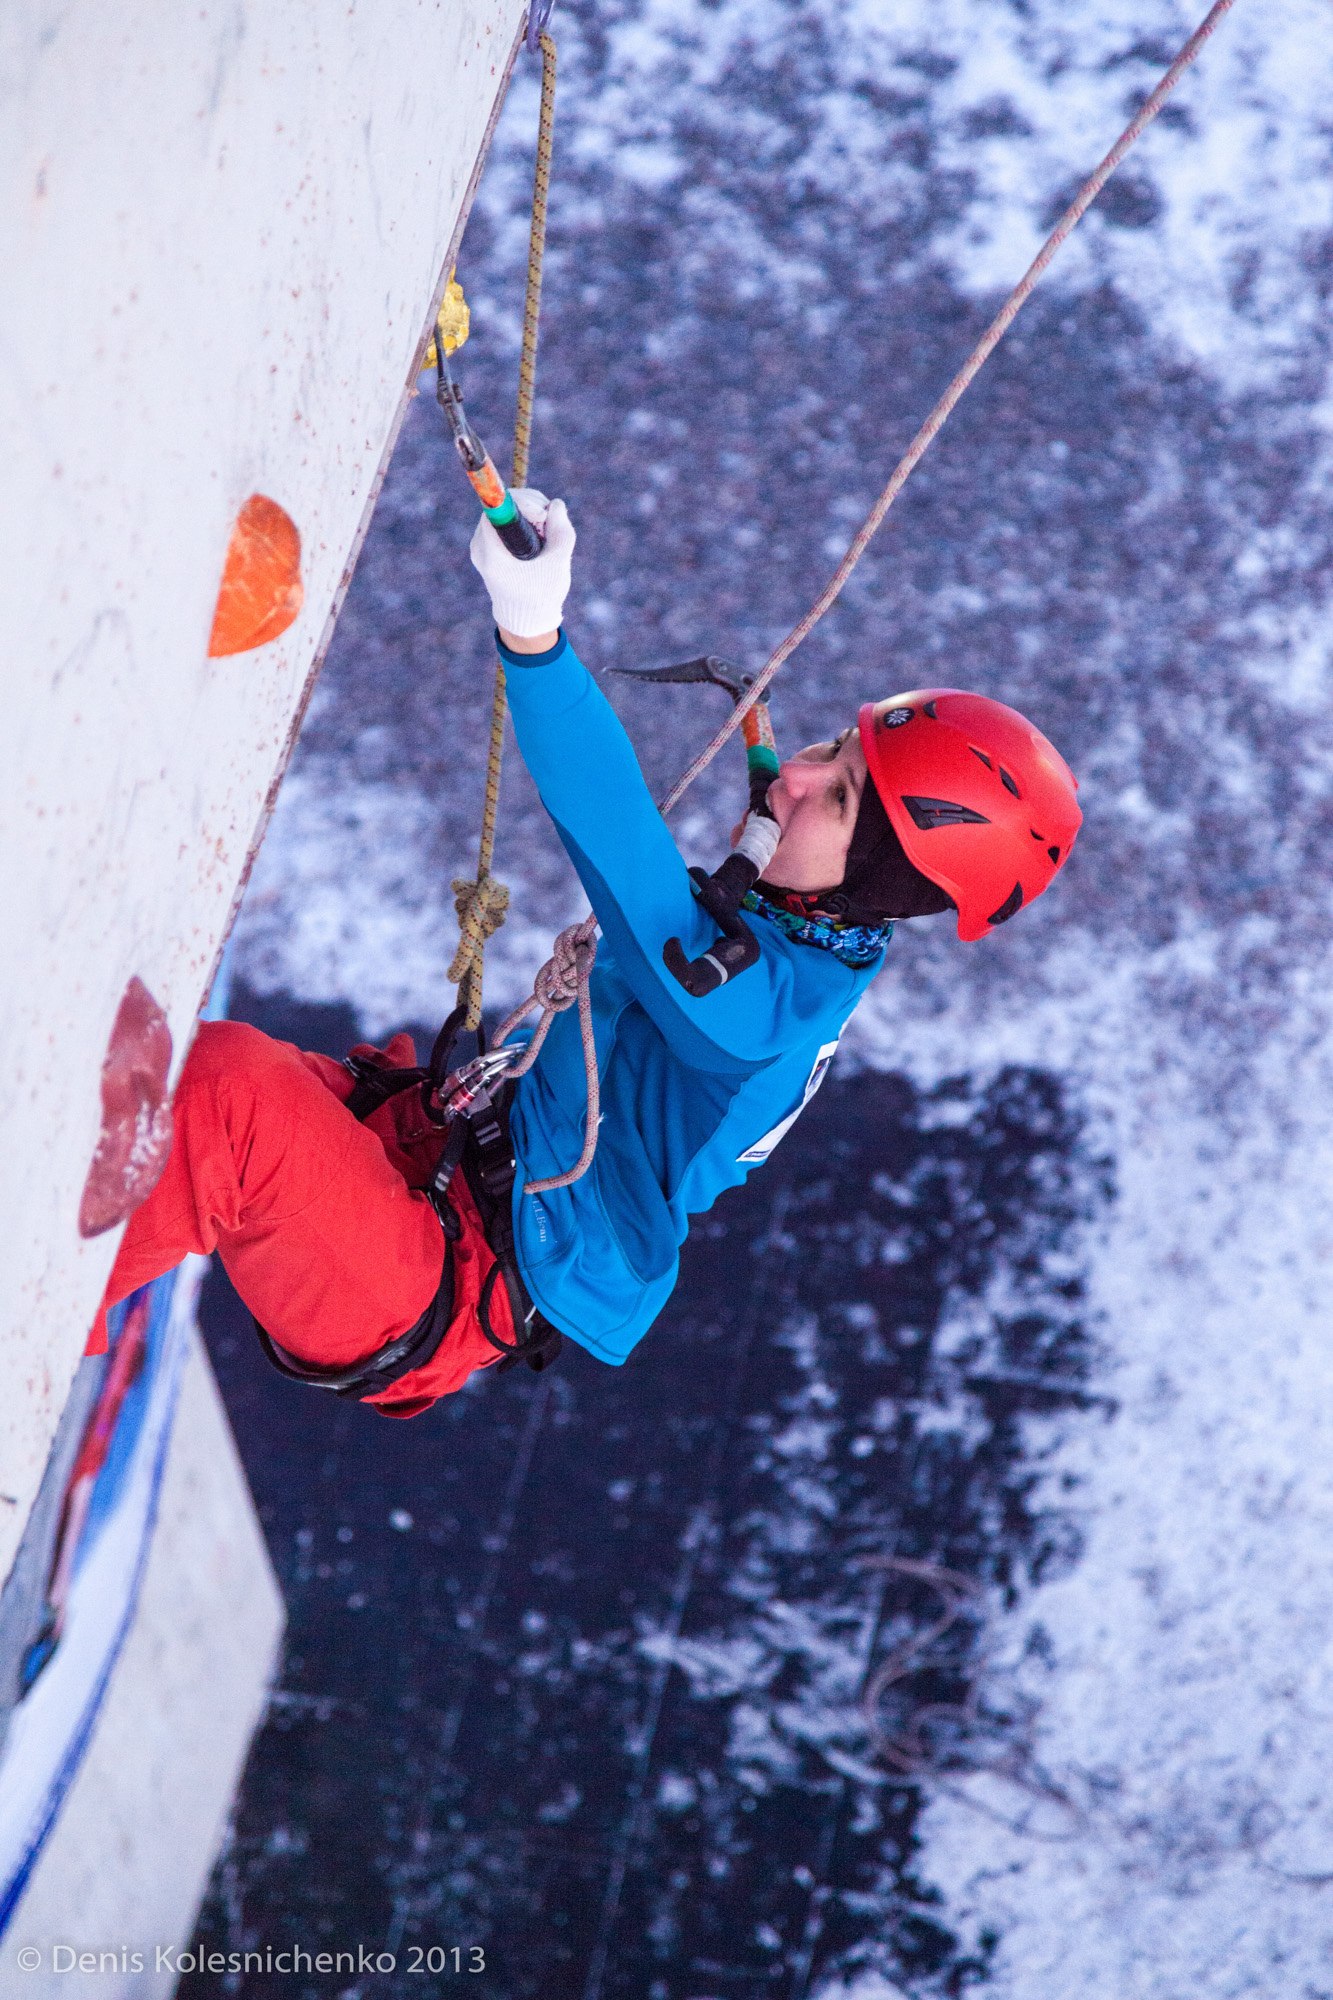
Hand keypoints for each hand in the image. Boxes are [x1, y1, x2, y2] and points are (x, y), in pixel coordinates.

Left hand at [469, 488, 575, 639]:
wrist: (526, 619)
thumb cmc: (543, 593)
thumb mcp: (558, 560)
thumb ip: (561, 529)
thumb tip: (555, 504)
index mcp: (492, 554)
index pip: (499, 508)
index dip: (525, 502)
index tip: (544, 516)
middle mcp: (480, 548)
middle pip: (502, 508)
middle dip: (530, 508)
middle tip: (549, 523)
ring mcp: (481, 547)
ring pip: (503, 513)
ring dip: (528, 515)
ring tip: (545, 533)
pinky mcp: (486, 548)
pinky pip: (503, 524)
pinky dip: (521, 524)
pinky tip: (536, 538)